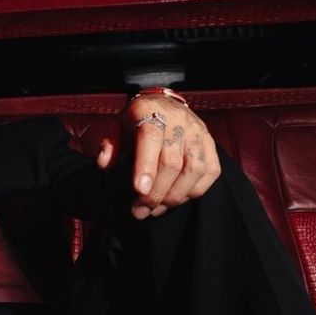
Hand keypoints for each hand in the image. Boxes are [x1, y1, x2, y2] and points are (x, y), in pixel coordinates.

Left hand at [97, 94, 220, 219]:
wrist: (163, 103)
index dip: (146, 167)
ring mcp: (198, 133)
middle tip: (140, 211)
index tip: (139, 191)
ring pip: (194, 169)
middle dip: (156, 192)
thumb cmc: (137, 120)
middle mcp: (179, 122)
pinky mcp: (211, 144)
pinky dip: (195, 191)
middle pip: (172, 162)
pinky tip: (177, 201)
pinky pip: (211, 171)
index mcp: (151, 113)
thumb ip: (111, 144)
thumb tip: (104, 164)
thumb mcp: (118, 126)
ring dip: (175, 196)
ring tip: (156, 210)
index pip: (150, 139)